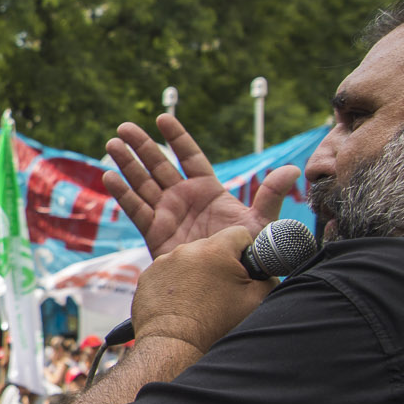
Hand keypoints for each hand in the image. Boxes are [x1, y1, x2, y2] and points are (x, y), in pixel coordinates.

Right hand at [104, 115, 300, 257]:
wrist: (227, 284)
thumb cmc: (248, 254)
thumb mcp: (261, 223)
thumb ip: (271, 195)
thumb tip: (294, 169)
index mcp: (209, 190)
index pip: (189, 157)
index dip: (176, 138)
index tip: (161, 119)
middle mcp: (185, 198)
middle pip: (159, 165)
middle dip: (142, 146)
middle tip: (124, 128)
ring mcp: (168, 214)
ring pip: (143, 183)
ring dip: (127, 164)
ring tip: (111, 144)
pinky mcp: (155, 232)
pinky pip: (136, 209)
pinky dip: (122, 194)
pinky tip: (109, 176)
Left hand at [130, 227, 275, 355]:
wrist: (174, 346)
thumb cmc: (216, 325)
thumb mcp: (256, 301)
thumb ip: (267, 278)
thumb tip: (265, 271)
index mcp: (215, 250)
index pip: (238, 234)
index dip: (246, 251)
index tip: (244, 270)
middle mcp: (186, 249)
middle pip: (211, 247)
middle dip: (219, 263)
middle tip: (222, 290)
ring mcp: (163, 262)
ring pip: (188, 259)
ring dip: (196, 273)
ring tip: (199, 300)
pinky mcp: (148, 276)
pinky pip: (168, 272)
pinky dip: (176, 283)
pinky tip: (181, 303)